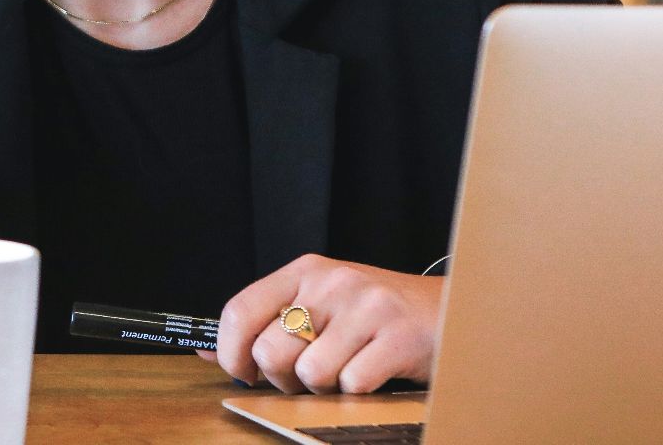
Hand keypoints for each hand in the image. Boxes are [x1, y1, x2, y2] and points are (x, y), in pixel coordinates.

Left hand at [196, 254, 441, 394]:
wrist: (457, 309)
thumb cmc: (379, 315)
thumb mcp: (321, 305)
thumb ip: (268, 324)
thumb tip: (205, 353)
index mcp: (306, 270)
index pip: (240, 309)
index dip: (231, 353)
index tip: (244, 373)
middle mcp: (333, 282)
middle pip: (271, 350)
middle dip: (284, 379)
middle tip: (308, 376)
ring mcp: (367, 307)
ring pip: (311, 373)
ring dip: (325, 388)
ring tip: (347, 370)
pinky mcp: (398, 337)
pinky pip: (352, 384)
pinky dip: (359, 392)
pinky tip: (375, 372)